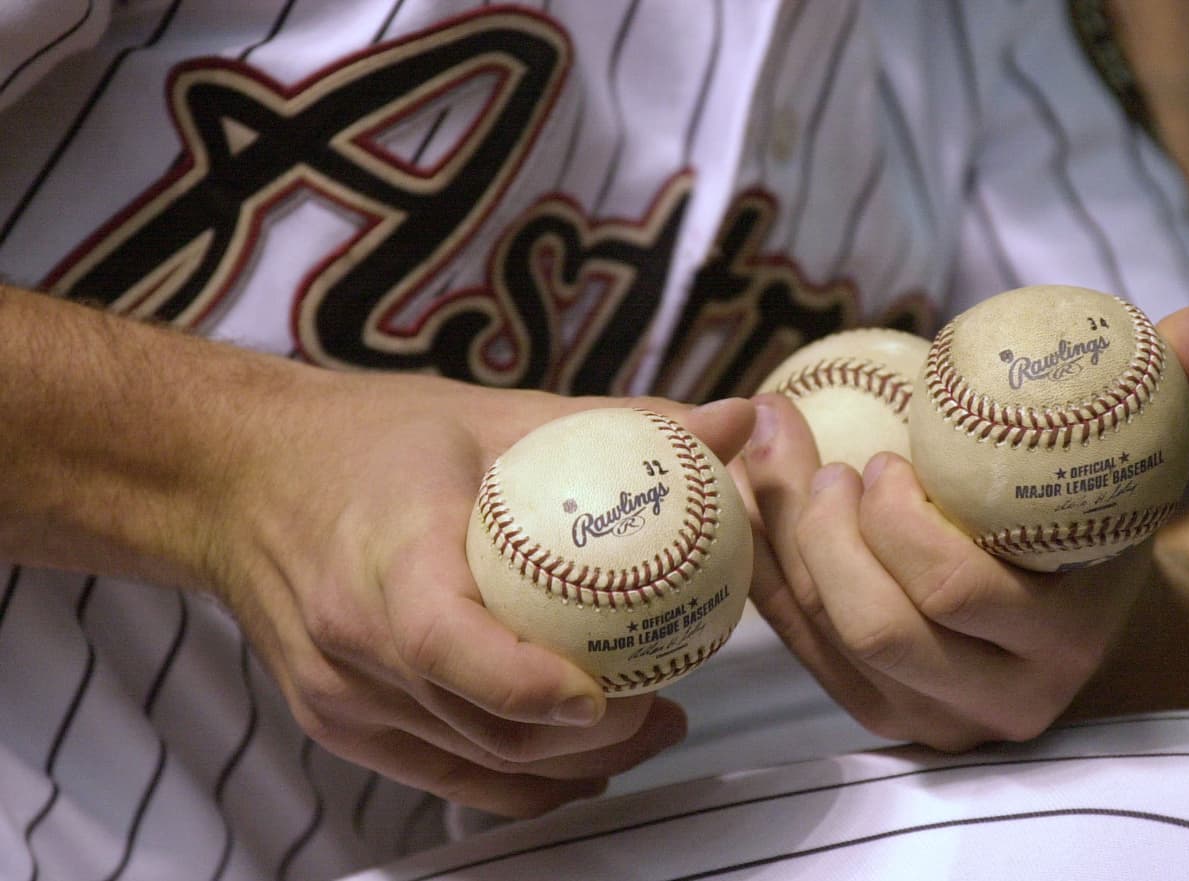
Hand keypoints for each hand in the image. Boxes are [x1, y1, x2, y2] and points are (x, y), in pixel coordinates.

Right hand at [206, 371, 755, 815]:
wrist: (241, 479)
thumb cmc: (367, 440)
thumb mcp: (493, 417)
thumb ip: (619, 426)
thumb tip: (735, 422)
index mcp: (386, 560)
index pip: (455, 648)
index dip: (537, 688)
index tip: (619, 692)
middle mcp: (353, 644)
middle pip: (483, 727)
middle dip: (592, 737)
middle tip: (669, 705)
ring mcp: (339, 696)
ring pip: (471, 762)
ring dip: (566, 764)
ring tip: (645, 727)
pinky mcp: (335, 721)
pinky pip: (439, 774)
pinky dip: (514, 781)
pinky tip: (575, 763)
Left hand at [742, 305, 1188, 750]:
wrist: (1078, 632)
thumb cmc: (1094, 542)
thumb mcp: (1132, 479)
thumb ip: (1170, 407)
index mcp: (1056, 644)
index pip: (958, 592)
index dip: (900, 524)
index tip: (879, 455)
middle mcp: (989, 701)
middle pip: (876, 626)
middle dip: (823, 536)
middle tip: (812, 458)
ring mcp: (923, 717)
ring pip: (823, 639)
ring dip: (779, 546)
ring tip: (768, 463)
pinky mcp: (872, 712)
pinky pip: (797, 646)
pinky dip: (763, 572)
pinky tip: (748, 502)